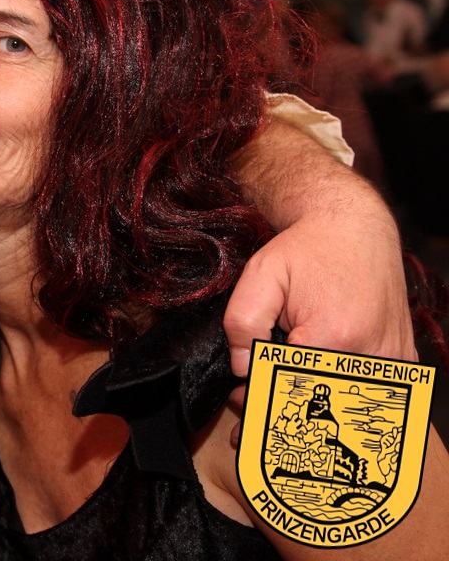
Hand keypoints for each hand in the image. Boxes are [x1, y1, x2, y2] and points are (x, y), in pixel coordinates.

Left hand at [222, 192, 412, 443]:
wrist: (355, 230)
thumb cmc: (307, 251)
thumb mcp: (260, 275)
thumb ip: (243, 322)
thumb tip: (244, 369)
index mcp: (332, 337)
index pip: (290, 392)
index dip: (261, 402)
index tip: (241, 403)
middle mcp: (370, 355)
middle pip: (321, 407)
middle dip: (282, 413)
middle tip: (250, 410)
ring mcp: (392, 361)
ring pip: (349, 407)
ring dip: (314, 412)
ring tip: (277, 403)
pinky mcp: (402, 362)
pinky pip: (371, 395)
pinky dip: (341, 400)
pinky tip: (316, 395)